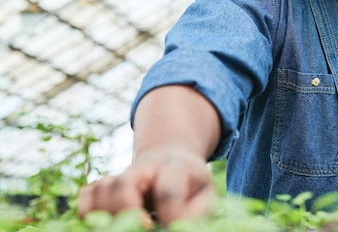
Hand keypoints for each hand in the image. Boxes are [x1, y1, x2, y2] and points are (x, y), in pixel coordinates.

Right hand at [78, 148, 214, 225]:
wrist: (171, 160)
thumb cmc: (190, 184)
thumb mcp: (205, 193)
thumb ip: (197, 211)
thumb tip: (177, 227)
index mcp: (175, 167)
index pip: (167, 190)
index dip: (168, 214)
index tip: (166, 227)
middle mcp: (143, 169)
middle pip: (123, 186)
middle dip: (127, 213)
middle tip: (144, 228)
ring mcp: (120, 176)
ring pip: (101, 191)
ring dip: (108, 216)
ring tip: (125, 226)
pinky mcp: (104, 187)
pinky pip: (86, 199)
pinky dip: (89, 215)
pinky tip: (106, 224)